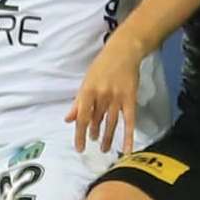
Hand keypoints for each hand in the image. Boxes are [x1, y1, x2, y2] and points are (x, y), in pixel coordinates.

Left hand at [67, 37, 145, 152]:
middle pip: (96, 121)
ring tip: (104, 148)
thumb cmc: (103, 65)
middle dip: (93, 134)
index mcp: (88, 91)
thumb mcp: (86, 81)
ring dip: (107, 138)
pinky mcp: (130, 99)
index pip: (82, 118)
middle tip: (92, 143)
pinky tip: (127, 148)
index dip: (79, 135)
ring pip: (111, 123)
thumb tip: (68, 119)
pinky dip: (128, 136)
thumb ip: (78, 102)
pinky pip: (129, 121)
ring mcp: (117, 98)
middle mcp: (102, 96)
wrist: (124, 51)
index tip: (79, 148)